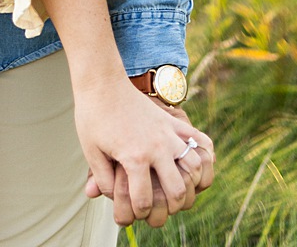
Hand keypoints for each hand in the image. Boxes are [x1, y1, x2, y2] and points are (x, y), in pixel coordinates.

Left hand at [92, 101, 216, 217]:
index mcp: (134, 157)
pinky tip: (199, 165)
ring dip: (192, 183)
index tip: (133, 213)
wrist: (103, 83)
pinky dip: (205, 154)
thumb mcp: (91, 153)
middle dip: (172, 206)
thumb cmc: (93, 118)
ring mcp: (168, 133)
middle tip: (163, 208)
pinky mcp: (173, 121)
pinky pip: (199, 139)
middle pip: (178, 190)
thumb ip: (102, 179)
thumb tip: (114, 198)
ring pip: (195, 166)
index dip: (138, 213)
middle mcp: (157, 147)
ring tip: (182, 189)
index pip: (144, 200)